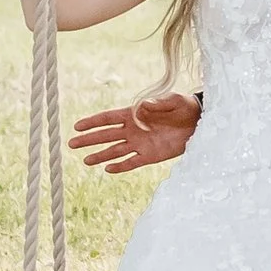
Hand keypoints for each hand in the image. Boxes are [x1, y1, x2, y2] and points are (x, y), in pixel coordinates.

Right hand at [69, 91, 201, 174]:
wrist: (198, 123)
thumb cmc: (184, 106)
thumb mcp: (172, 101)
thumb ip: (157, 103)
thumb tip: (143, 106)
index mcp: (135, 114)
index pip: (109, 118)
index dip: (93, 122)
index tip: (77, 126)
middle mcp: (134, 130)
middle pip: (106, 135)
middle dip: (89, 139)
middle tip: (71, 143)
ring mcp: (140, 144)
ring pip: (115, 151)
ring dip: (101, 155)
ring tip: (85, 161)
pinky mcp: (150, 156)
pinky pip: (131, 162)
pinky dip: (120, 166)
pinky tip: (108, 169)